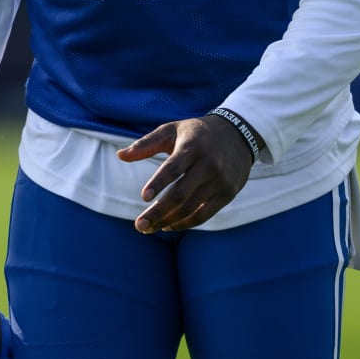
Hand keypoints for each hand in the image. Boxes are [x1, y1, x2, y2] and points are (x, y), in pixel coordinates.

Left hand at [119, 114, 255, 233]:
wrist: (239, 134)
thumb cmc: (197, 133)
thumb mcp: (172, 130)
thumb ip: (146, 144)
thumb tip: (120, 155)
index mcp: (192, 147)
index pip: (173, 168)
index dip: (158, 182)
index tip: (144, 197)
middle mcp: (208, 165)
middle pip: (180, 194)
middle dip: (158, 212)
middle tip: (139, 226)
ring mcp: (219, 181)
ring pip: (191, 209)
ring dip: (168, 222)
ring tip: (149, 228)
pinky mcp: (227, 194)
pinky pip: (204, 215)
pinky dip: (185, 224)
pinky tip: (169, 225)